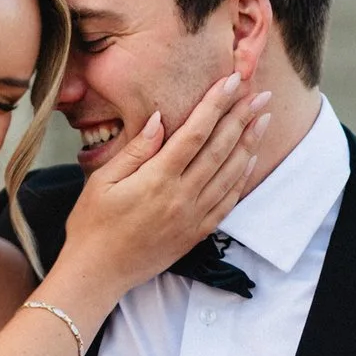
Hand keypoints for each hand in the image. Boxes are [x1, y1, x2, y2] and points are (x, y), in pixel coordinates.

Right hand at [58, 76, 274, 290]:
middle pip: (219, 149)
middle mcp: (181, 196)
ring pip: (230, 173)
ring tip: (263, 119)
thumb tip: (158, 119)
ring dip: (249, 144)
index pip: (195, 133)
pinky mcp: (196, 233)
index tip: (231, 82)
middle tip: (260, 93)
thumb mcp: (102, 181)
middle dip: (242, 117)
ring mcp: (192, 216)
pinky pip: (227, 202)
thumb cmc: (92, 225)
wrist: (98, 273)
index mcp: (157, 179)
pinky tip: (249, 160)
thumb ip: (135, 150)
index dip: (215, 104)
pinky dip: (241, 179)